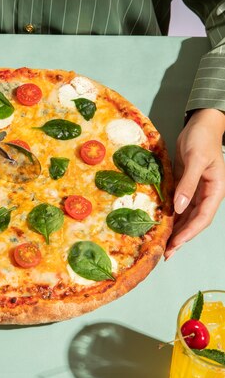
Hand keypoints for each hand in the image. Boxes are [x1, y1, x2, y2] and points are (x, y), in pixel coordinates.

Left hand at [165, 108, 224, 258]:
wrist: (200, 124)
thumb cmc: (202, 138)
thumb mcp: (196, 159)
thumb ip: (188, 184)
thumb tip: (179, 208)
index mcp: (215, 190)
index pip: (202, 217)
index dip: (189, 232)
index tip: (175, 244)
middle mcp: (207, 194)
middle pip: (194, 221)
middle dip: (181, 238)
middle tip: (165, 253)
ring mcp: (196, 191)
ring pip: (186, 216)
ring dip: (175, 230)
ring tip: (162, 245)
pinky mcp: (185, 186)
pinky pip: (178, 205)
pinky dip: (171, 216)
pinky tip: (161, 224)